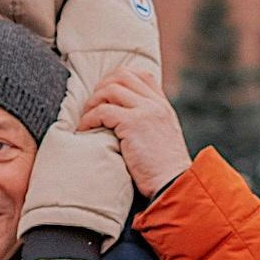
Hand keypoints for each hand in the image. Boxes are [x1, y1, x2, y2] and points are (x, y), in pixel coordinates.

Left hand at [77, 70, 191, 199]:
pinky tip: (85, 130)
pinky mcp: (133, 124)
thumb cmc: (164, 170)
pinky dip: (89, 119)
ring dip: (92, 103)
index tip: (105, 94)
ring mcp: (146, 112)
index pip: (141, 74)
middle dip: (101, 87)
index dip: (117, 79)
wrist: (174, 184)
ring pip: (110, 90)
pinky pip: (102, 111)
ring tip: (86, 119)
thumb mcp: (162, 138)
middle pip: (122, 75)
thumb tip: (123, 120)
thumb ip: (149, 124)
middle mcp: (156, 104)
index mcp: (163, 106)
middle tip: (91, 106)